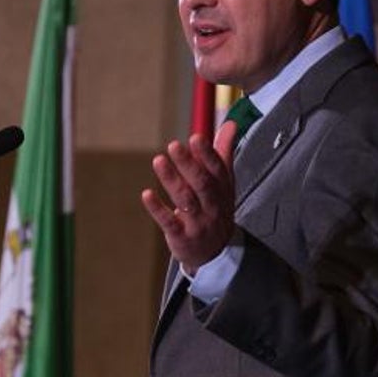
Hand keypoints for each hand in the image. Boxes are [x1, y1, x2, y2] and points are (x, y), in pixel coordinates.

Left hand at [140, 122, 237, 273]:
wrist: (216, 252)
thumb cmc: (216, 210)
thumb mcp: (224, 182)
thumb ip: (224, 152)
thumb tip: (230, 123)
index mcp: (222, 189)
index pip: (218, 169)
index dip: (208, 153)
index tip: (196, 137)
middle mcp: (212, 205)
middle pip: (202, 183)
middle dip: (189, 164)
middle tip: (174, 146)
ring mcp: (197, 222)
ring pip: (185, 200)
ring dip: (171, 180)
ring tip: (159, 161)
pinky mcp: (181, 236)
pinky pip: (169, 222)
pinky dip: (158, 209)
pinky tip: (147, 195)